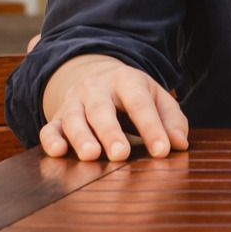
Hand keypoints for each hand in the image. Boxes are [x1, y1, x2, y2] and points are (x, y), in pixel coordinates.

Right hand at [37, 54, 189, 161]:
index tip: (162, 151)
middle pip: (102, 109)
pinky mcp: (58, 117)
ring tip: (91, 155)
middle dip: (111, 133)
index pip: (140, 104)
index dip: (152, 127)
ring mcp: (74, 102)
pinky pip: (50, 128)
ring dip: (81, 137)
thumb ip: (172, 120)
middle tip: (120, 154)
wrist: (96, 76)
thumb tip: (180, 144)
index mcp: (127, 81)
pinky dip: (51, 140)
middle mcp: (97, 89)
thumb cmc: (134, 94)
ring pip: (74, 118)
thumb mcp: (157, 98)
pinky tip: (57, 152)